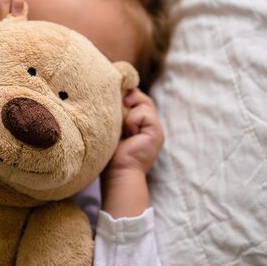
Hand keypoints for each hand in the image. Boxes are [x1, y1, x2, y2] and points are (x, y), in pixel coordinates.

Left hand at [100, 88, 164, 217]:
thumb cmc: (110, 153)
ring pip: (144, 103)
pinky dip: (133, 120)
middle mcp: (149, 125)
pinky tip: (128, 133)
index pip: (137, 99)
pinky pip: (144, 113)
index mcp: (139, 124)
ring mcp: (155, 128)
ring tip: (123, 127)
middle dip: (129, 96)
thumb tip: (114, 94)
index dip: (127, 93)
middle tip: (120, 103)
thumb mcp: (112, 128)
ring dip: (129, 111)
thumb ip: (117, 113)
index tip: (113, 93)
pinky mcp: (156, 131)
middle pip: (142, 98)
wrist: (118, 171)